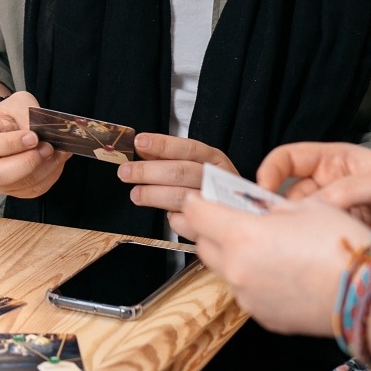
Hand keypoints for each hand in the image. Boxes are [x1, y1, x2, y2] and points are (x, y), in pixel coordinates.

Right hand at [0, 91, 69, 198]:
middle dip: (29, 163)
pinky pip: (33, 190)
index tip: (34, 137)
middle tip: (48, 148)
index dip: (11, 144)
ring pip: (19, 185)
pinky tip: (57, 160)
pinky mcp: (12, 190)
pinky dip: (50, 176)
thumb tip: (41, 134)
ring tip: (59, 152)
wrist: (5, 129)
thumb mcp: (16, 103)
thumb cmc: (8, 115)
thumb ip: (26, 114)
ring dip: (45, 169)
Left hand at [117, 133, 236, 238]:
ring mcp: (219, 204)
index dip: (162, 145)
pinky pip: (186, 223)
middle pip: (181, 172)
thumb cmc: (212, 186)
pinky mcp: (216, 228)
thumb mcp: (197, 165)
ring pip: (182, 198)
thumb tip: (142, 148)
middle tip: (125, 172)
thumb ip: (170, 157)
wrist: (245, 215)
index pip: (188, 148)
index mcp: (215, 160)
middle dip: (148, 172)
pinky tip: (167, 214)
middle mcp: (219, 179)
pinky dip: (173, 219)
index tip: (139, 142)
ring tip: (135, 194)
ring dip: (153, 195)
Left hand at [181, 191, 367, 337]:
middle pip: (204, 245)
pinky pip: (247, 292)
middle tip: (212, 218)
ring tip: (253, 244)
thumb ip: (269, 208)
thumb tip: (257, 209)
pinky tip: (275, 270)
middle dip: (206, 229)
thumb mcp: (303, 207)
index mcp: (240, 235)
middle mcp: (237, 269)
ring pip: (224, 270)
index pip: (197, 214)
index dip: (194, 202)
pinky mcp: (265, 317)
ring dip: (230, 255)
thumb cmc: (341, 245)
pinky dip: (252, 279)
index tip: (194, 198)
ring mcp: (249, 297)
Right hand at [258, 142, 370, 261]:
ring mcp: (335, 219)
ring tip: (289, 242)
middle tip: (270, 224)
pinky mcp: (343, 244)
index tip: (262, 189)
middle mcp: (329, 189)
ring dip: (294, 231)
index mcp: (334, 163)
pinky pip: (318, 246)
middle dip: (276, 207)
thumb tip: (309, 208)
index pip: (289, 159)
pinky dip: (310, 251)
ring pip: (300, 223)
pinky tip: (307, 257)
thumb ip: (346, 191)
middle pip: (288, 195)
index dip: (271, 170)